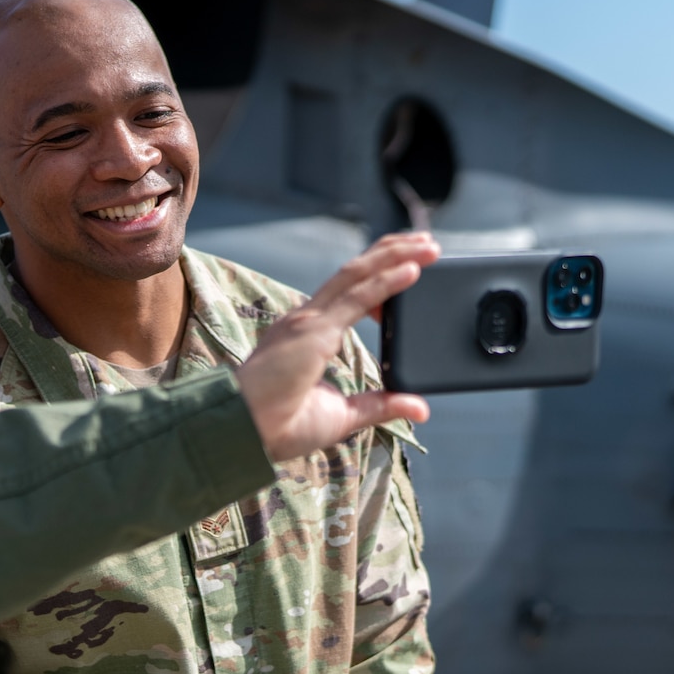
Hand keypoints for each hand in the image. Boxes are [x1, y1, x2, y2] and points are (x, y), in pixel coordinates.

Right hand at [234, 233, 438, 460]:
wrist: (244, 432)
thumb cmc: (280, 427)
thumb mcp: (344, 415)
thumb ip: (381, 406)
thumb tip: (419, 409)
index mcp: (307, 334)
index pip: (348, 292)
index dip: (379, 274)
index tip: (410, 268)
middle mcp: (307, 319)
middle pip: (356, 272)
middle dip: (392, 252)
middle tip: (427, 241)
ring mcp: (309, 321)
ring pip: (358, 274)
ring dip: (395, 256)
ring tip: (429, 245)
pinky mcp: (314, 331)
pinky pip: (358, 298)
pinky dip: (387, 282)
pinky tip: (412, 270)